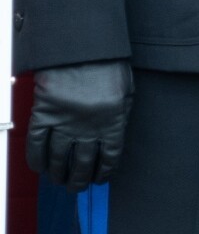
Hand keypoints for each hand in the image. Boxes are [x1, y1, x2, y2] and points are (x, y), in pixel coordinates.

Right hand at [27, 60, 134, 191]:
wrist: (81, 46)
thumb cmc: (108, 65)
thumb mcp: (126, 91)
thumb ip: (120, 116)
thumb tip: (111, 140)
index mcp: (113, 121)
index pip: (110, 156)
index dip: (105, 171)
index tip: (100, 179)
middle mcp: (88, 127)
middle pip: (83, 163)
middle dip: (80, 179)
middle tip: (77, 187)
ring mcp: (63, 122)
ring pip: (59, 158)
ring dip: (58, 173)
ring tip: (59, 181)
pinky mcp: (43, 114)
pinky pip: (37, 143)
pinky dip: (36, 159)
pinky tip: (39, 168)